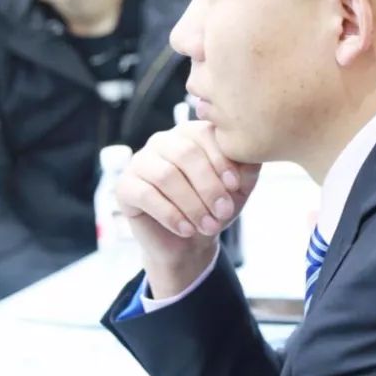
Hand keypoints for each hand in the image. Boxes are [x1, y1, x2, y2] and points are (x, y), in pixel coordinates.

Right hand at [117, 121, 259, 297]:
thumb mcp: (238, 189)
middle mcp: (163, 141)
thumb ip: (247, 169)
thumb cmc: (214, 207)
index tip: (235, 186)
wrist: (188, 242)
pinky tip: (186, 230)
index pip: (204, 134)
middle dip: (208, 186)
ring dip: (192, 204)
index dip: (221, 160)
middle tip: (223, 213)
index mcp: (190, 133)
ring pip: (166, 175)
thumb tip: (250, 157)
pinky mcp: (125, 185)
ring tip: (208, 226)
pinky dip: (170, 215)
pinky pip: (146, 195)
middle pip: (185, 154)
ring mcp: (140, 161)